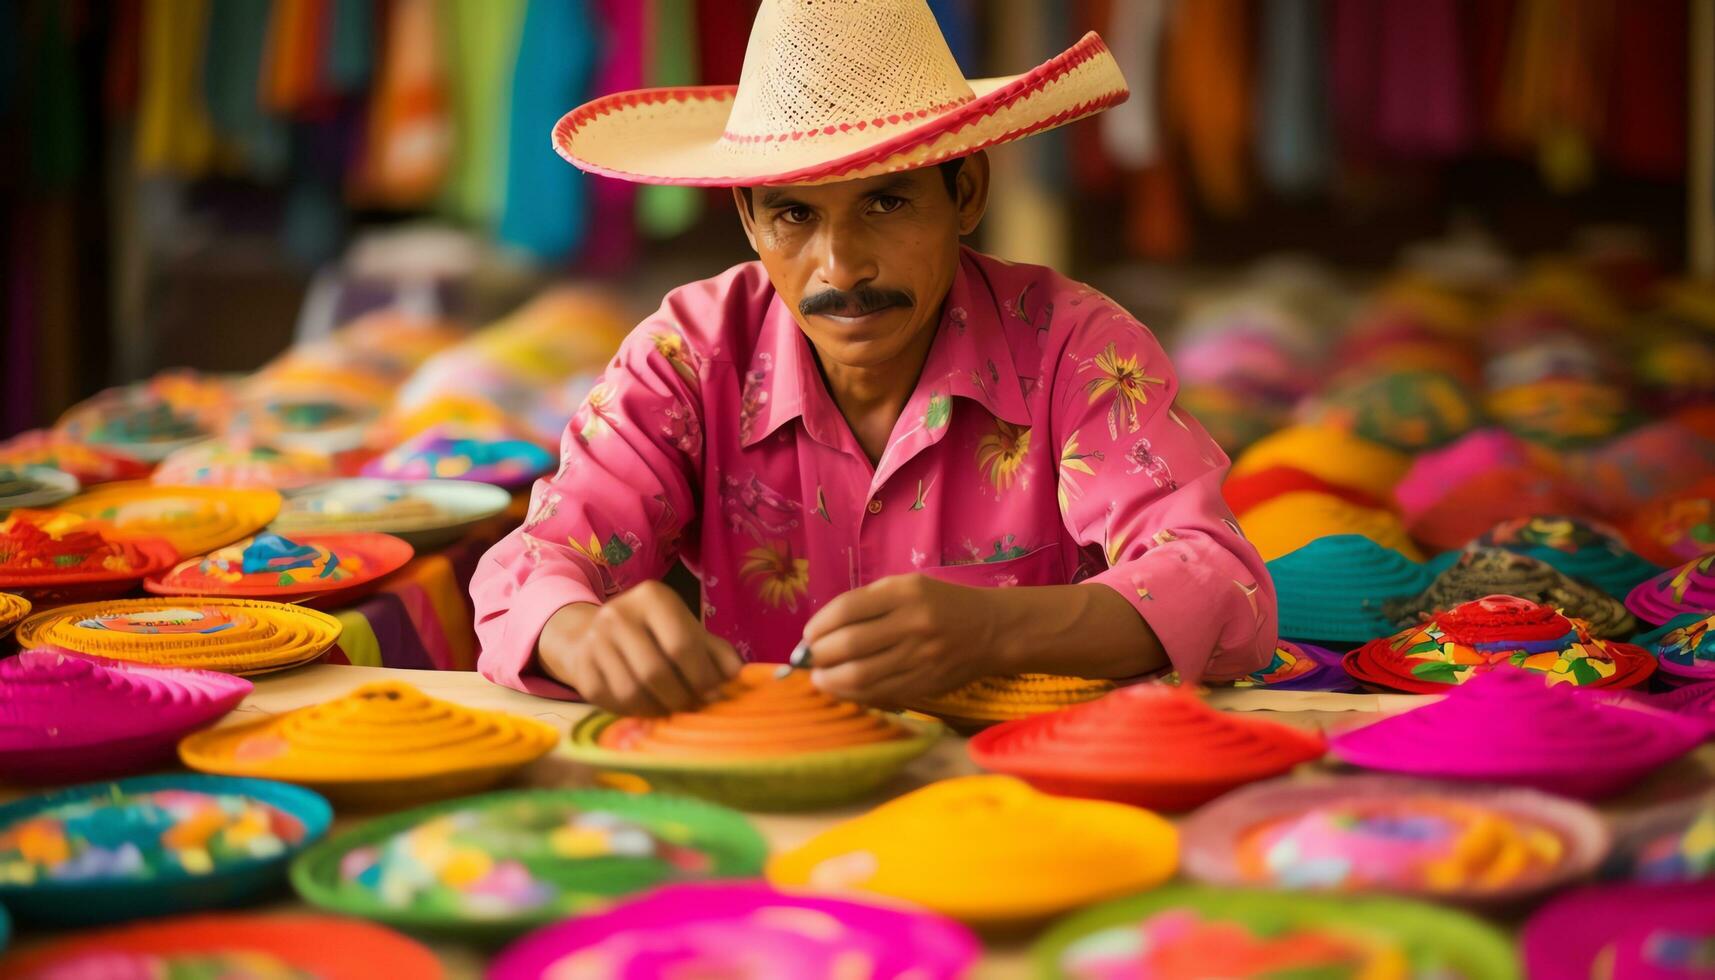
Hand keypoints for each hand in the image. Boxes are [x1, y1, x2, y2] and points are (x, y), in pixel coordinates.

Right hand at [537, 580, 742, 715]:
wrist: (594, 633)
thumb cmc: (655, 634)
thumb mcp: (688, 631)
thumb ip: (717, 652)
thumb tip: (735, 677)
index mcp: (653, 597)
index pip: (682, 644)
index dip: (702, 677)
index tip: (713, 694)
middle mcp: (618, 613)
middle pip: (656, 672)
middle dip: (681, 698)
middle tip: (694, 708)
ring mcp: (594, 641)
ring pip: (633, 692)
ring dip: (659, 709)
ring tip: (673, 708)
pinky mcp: (581, 668)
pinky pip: (613, 702)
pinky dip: (636, 712)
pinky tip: (648, 705)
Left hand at [799, 573, 1002, 707]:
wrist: (992, 629)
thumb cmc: (942, 604)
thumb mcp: (908, 587)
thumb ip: (868, 604)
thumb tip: (821, 631)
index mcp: (905, 593)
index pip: (847, 610)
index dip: (819, 625)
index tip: (809, 635)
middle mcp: (912, 623)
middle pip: (849, 644)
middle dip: (819, 655)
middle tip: (811, 659)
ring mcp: (920, 657)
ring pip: (860, 675)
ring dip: (830, 680)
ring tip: (820, 678)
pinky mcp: (925, 684)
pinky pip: (879, 693)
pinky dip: (853, 694)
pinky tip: (843, 689)